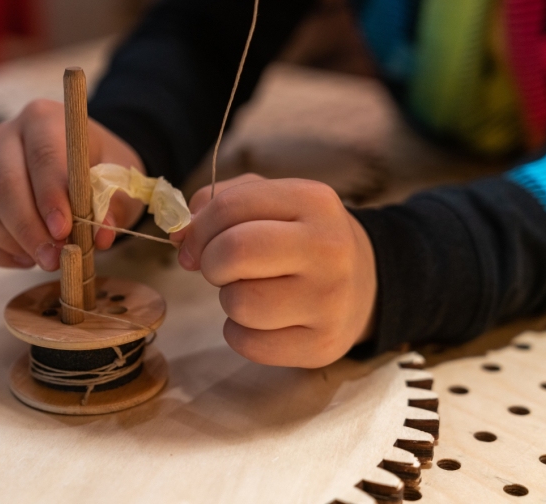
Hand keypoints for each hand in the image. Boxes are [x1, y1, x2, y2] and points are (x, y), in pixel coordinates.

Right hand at [0, 99, 145, 270]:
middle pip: (4, 183)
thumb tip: (101, 235)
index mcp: (44, 119)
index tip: (64, 230)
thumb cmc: (101, 168)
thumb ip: (112, 204)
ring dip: (11, 242)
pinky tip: (26, 259)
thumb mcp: (118, 179)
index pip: (42, 155)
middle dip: (29, 228)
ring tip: (45, 259)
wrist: (83, 165)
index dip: (50, 196)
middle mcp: (6, 136)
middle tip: (54, 259)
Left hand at [171, 174, 376, 367]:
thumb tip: (179, 234)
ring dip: (229, 299)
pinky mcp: (322, 345)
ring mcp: (330, 300)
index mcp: (313, 201)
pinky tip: (262, 320)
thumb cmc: (301, 236)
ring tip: (251, 291)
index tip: (194, 242)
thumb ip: (218, 203)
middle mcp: (329, 248)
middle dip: (211, 263)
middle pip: (233, 253)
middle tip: (221, 268)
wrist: (365, 281)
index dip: (198, 228)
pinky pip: (249, 344)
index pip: (230, 208)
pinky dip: (241, 333)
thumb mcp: (271, 201)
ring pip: (239, 303)